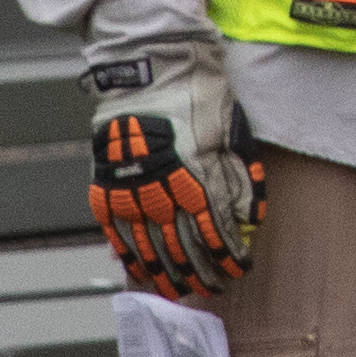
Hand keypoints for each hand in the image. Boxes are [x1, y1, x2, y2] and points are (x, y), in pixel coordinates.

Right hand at [85, 42, 261, 297]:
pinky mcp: (106, 185)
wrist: (148, 66)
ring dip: (166, 272)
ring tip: (179, 290)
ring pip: (149, 246)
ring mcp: (129, 189)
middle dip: (200, 271)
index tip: (237, 269)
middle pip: (182, 245)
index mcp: (196, 174)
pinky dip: (129, 256)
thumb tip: (249, 217)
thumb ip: (241, 175)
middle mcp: (161, 188)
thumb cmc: (196, 92)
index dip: (226, 255)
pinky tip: (139, 272)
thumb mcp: (231, 129)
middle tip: (212, 287)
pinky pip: (116, 232)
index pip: (214, 230)